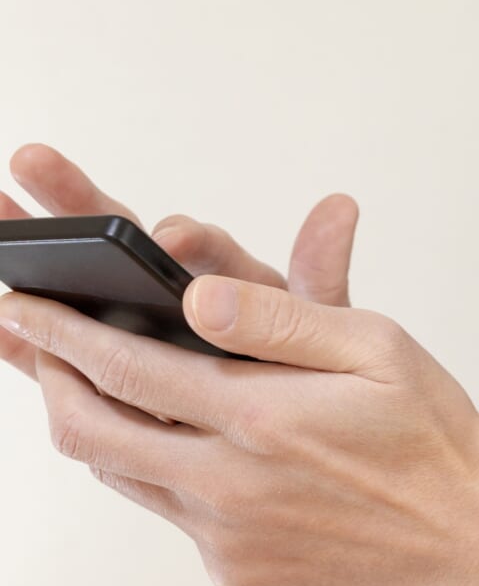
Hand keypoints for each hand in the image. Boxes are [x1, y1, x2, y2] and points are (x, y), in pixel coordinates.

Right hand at [0, 143, 358, 377]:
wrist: (307, 424)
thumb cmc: (313, 364)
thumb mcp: (329, 323)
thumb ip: (321, 273)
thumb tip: (340, 207)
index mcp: (232, 276)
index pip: (205, 245)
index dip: (187, 238)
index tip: (174, 238)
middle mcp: (182, 289)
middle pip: (127, 238)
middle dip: (83, 202)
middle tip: (36, 161)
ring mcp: (144, 325)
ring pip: (87, 282)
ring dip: (44, 245)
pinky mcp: (118, 367)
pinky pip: (68, 347)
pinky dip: (31, 334)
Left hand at [0, 278, 478, 585]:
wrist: (463, 530)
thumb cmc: (427, 433)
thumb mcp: (376, 346)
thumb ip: (283, 316)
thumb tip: (199, 298)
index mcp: (262, 419)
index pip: (127, 369)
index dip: (63, 334)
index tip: (24, 305)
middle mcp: (229, 487)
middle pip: (90, 434)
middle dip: (48, 379)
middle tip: (37, 343)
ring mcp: (225, 537)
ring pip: (118, 475)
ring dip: (94, 424)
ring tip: (96, 383)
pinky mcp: (232, 570)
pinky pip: (164, 512)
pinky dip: (149, 469)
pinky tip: (177, 442)